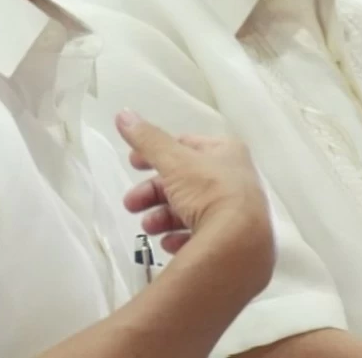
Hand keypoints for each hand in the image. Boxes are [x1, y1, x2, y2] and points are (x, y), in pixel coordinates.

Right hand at [115, 110, 273, 282]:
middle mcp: (235, 179)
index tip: (131, 164)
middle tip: (130, 204)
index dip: (156, 153)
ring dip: (163, 217)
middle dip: (154, 192)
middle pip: (185, 182)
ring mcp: (237, 213)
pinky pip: (202, 237)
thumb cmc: (209, 192)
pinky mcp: (234, 243)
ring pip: (191, 210)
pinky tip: (168, 244)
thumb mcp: (173, 161)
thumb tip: (122, 114)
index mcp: (227, 153)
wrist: (239, 246)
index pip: (186, 147)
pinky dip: (181, 239)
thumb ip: (147, 139)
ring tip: (148, 228)